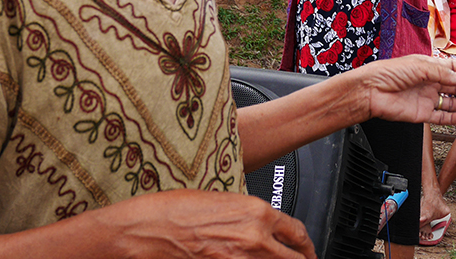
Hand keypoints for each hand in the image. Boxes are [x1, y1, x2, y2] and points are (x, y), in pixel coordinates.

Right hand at [103, 189, 314, 258]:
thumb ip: (251, 218)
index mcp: (258, 212)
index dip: (306, 247)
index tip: (306, 251)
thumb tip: (267, 230)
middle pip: (296, 258)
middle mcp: (256, 237)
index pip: (298, 233)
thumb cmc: (177, 209)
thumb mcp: (224, 202)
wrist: (149, 227)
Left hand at [356, 55, 455, 125]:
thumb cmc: (389, 72)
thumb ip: (442, 73)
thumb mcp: (419, 66)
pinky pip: (442, 117)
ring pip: (454, 103)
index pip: (455, 70)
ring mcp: (428, 99)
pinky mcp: (422, 114)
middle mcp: (431, 83)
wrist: (371, 90)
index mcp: (430, 67)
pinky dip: (455, 118)